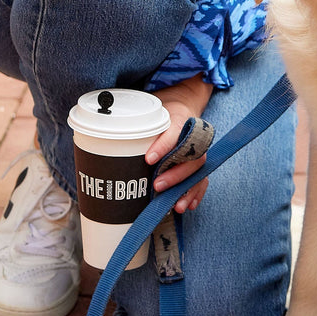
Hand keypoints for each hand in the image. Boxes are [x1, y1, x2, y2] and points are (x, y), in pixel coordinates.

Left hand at [144, 75, 213, 213]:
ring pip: (199, 171)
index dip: (162, 146)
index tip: (148, 159)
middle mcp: (193, 137)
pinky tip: (189, 205)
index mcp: (180, 121)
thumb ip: (140, 127)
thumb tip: (113, 139)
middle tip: (157, 185)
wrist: (182, 110)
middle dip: (175, 174)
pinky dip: (197, 193)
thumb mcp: (152, 115)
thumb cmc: (164, 116)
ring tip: (176, 205)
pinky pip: (203, 179)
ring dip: (188, 189)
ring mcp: (199, 151)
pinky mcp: (200, 164)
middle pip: (191, 157)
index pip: (174, 133)